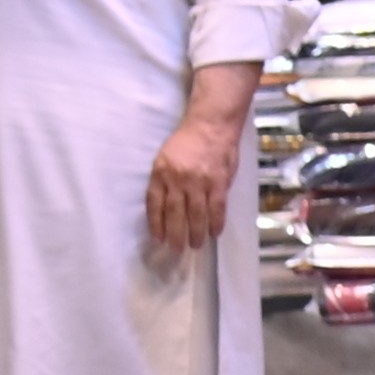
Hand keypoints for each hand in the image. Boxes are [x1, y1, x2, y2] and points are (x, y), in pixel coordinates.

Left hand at [145, 117, 232, 260]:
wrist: (210, 124)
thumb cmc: (187, 141)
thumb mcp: (165, 158)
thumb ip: (165, 181)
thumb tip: (164, 209)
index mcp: (161, 172)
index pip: (155, 204)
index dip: (157, 224)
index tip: (159, 238)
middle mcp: (178, 179)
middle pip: (175, 214)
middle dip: (176, 234)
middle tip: (177, 249)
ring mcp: (199, 181)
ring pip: (196, 215)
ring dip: (196, 233)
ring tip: (196, 245)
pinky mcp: (218, 182)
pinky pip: (217, 208)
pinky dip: (215, 223)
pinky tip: (214, 232)